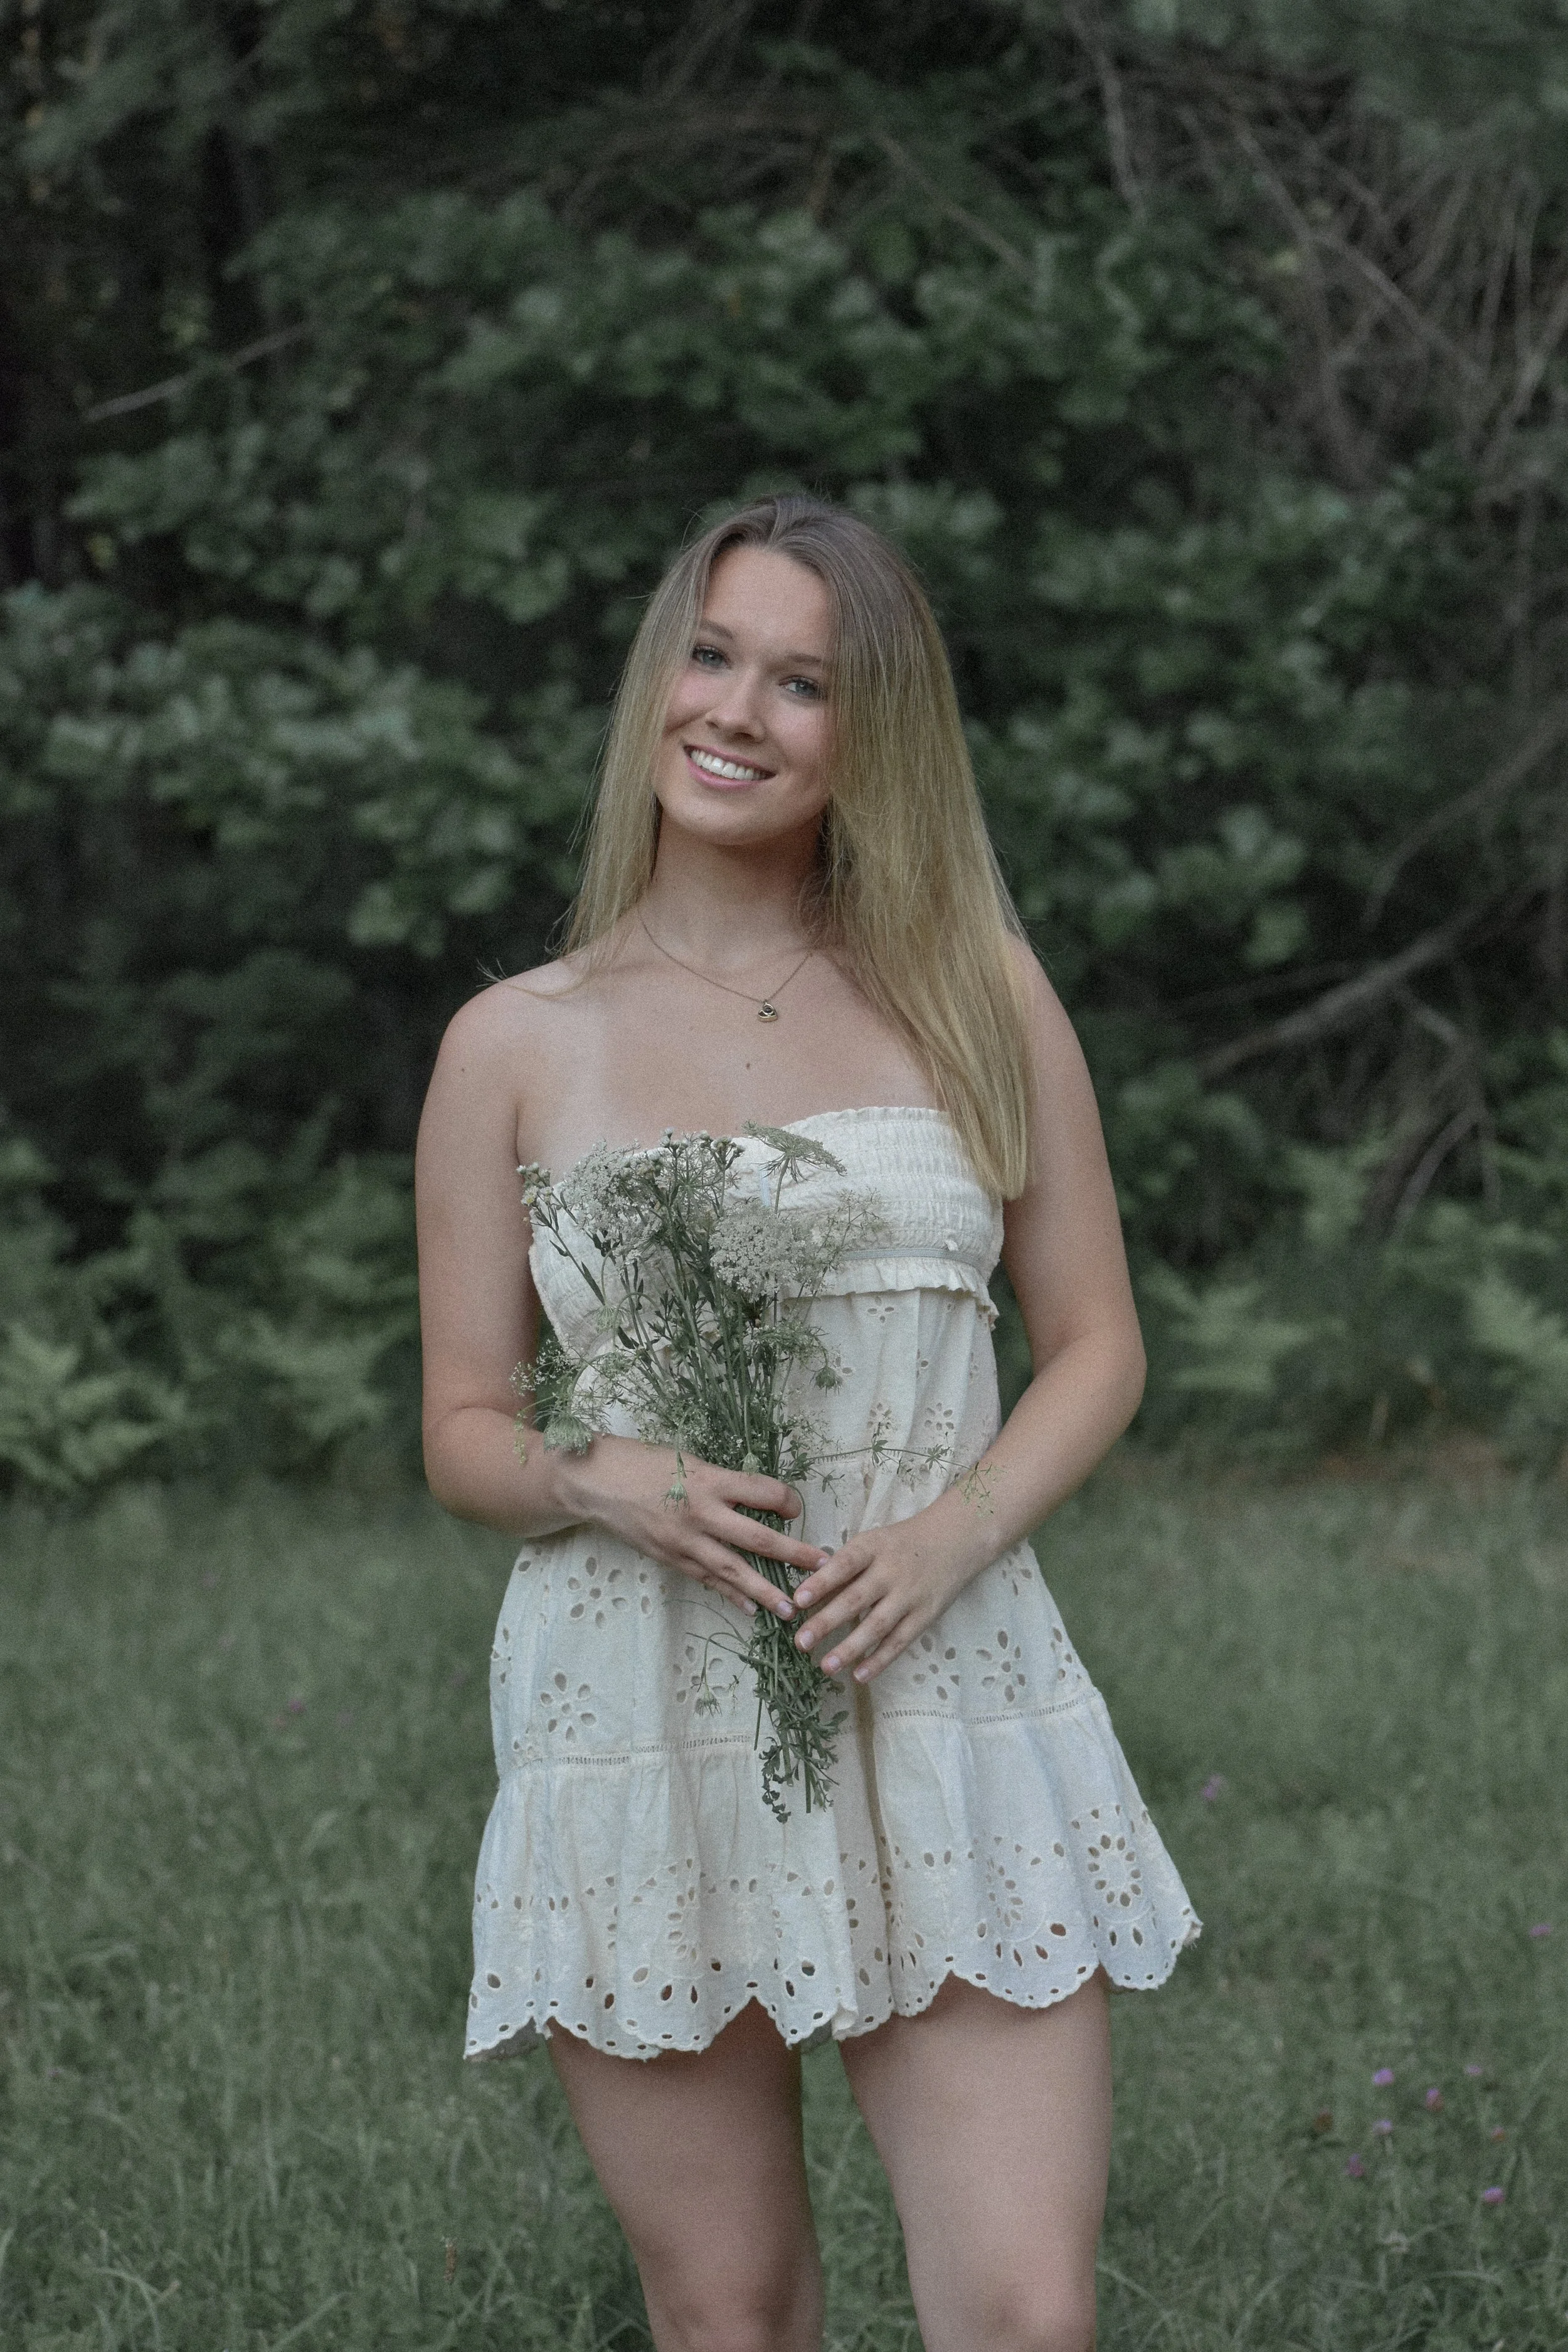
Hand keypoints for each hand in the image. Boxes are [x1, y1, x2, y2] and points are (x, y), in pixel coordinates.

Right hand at [558, 1436, 826, 1621]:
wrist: (594, 1481)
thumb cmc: (642, 1462)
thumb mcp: (687, 1460)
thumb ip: (720, 1481)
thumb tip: (755, 1497)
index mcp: (709, 1479)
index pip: (763, 1492)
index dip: (787, 1501)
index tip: (797, 1508)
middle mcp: (701, 1513)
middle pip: (757, 1539)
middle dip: (795, 1555)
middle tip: (824, 1568)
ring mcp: (684, 1541)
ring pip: (733, 1570)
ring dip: (765, 1591)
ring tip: (791, 1609)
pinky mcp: (669, 1558)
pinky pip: (706, 1580)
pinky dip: (730, 1595)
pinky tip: (749, 1609)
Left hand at [789, 1505, 985, 1682]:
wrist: (954, 1540)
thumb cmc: (901, 1544)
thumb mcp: (873, 1543)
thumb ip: (844, 1566)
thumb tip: (807, 1594)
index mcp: (873, 1548)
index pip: (844, 1565)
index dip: (821, 1582)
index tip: (798, 1600)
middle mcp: (890, 1572)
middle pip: (856, 1599)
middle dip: (827, 1622)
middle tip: (801, 1642)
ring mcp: (909, 1596)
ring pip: (877, 1626)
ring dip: (850, 1648)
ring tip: (826, 1666)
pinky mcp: (924, 1616)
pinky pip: (899, 1641)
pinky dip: (879, 1660)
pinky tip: (859, 1675)